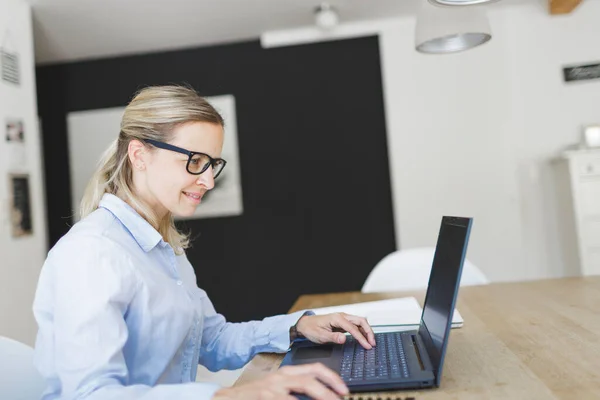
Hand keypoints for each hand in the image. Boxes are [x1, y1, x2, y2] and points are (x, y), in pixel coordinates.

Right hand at [212, 363, 347, 399]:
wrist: (230, 398)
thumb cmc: (257, 395)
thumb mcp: (279, 388)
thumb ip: (297, 390)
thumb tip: (320, 395)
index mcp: (287, 372)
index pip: (314, 368)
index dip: (331, 377)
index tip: (344, 389)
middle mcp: (282, 377)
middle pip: (311, 377)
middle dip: (330, 387)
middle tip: (341, 397)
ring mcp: (273, 387)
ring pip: (303, 386)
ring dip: (320, 395)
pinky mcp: (266, 396)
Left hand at [296, 313, 375, 348]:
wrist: (305, 324)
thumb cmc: (312, 329)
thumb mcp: (320, 336)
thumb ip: (333, 337)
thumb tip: (344, 339)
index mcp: (337, 318)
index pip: (353, 328)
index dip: (361, 338)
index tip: (367, 346)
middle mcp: (342, 316)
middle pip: (361, 321)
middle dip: (369, 332)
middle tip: (372, 343)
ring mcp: (343, 318)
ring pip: (360, 322)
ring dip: (367, 331)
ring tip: (371, 342)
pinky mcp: (343, 322)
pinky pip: (355, 325)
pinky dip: (362, 330)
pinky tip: (364, 337)